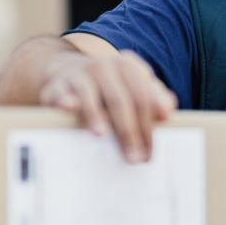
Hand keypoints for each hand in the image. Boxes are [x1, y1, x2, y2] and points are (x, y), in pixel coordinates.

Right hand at [39, 49, 177, 163]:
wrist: (69, 71)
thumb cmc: (109, 87)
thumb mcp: (134, 86)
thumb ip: (154, 97)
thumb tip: (167, 110)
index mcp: (128, 66)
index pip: (142, 96)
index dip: (148, 124)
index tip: (150, 149)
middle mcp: (104, 67)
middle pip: (120, 100)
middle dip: (128, 131)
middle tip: (133, 158)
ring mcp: (79, 74)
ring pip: (91, 95)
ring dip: (97, 115)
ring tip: (103, 135)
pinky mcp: (57, 85)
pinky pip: (61, 94)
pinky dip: (65, 100)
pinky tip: (70, 108)